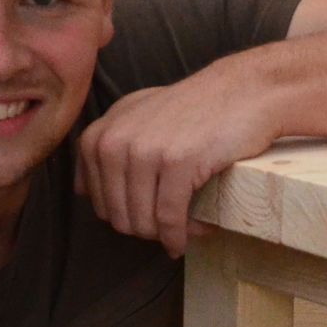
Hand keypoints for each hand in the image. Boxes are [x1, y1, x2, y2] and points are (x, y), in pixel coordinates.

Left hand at [74, 62, 280, 257]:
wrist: (245, 90)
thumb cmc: (195, 108)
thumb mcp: (137, 115)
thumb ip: (106, 147)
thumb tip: (82, 191)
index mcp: (101, 136)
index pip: (98, 202)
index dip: (126, 215)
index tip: (151, 212)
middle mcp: (115, 142)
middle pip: (119, 217)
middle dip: (147, 229)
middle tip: (174, 224)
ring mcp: (144, 152)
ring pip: (142, 222)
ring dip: (167, 235)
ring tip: (189, 226)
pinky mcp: (176, 163)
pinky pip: (169, 219)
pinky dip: (181, 235)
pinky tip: (196, 232)